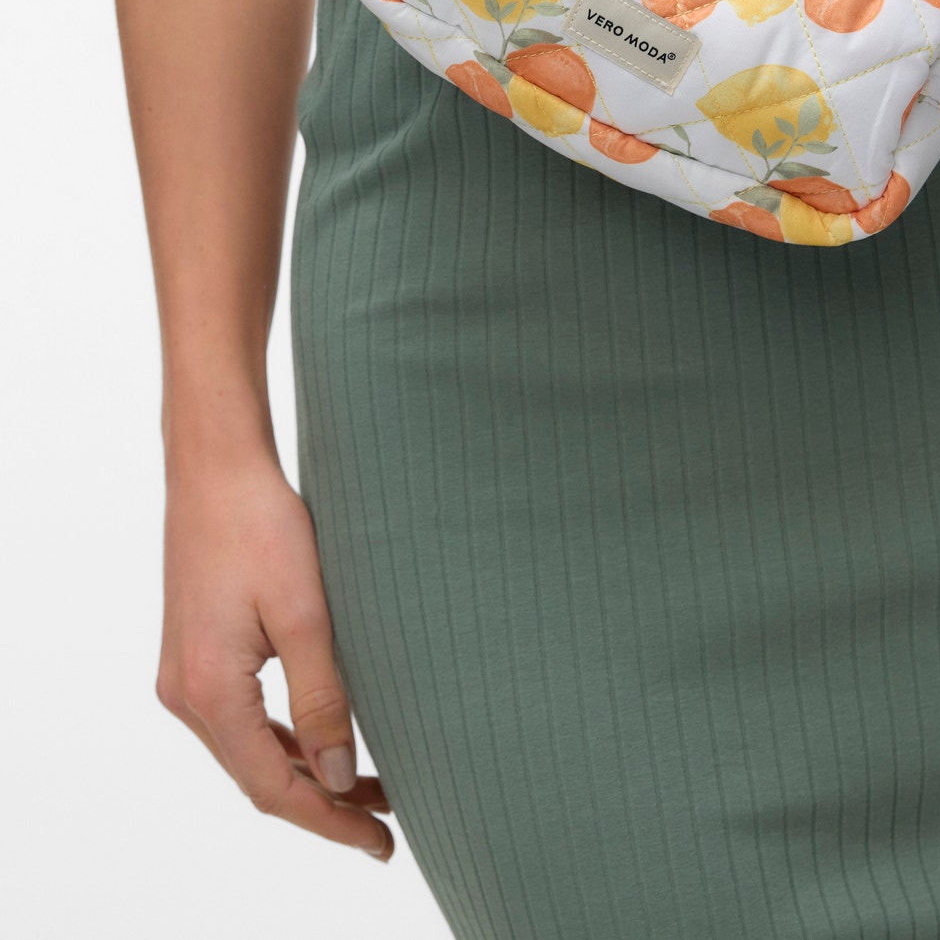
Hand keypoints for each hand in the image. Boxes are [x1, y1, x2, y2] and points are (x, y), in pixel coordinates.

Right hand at [156, 453, 393, 860]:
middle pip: (257, 776)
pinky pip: (241, 717)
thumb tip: (339, 776)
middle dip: (324, 803)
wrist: (216, 464)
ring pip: (249, 749)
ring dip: (306, 771)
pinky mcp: (196, 652)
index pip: (272, 787)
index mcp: (207, 691)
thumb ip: (321, 698)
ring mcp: (184, 674)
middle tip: (388, 823)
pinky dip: (284, 737)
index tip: (381, 843)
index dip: (329, 821)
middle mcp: (184, 694)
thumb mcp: (304, 613)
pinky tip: (325, 738)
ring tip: (372, 786)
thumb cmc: (262, 524)